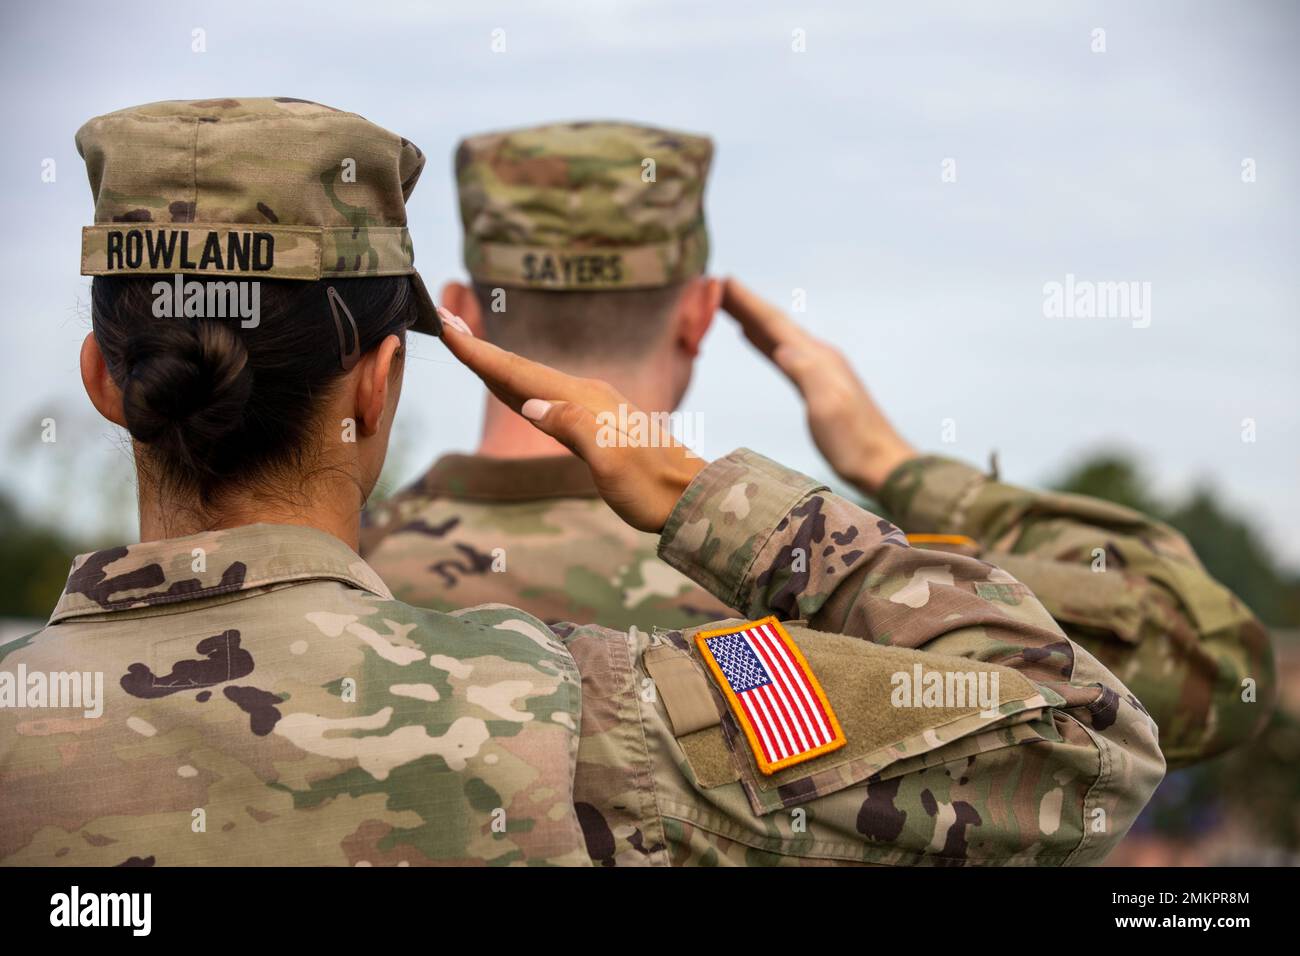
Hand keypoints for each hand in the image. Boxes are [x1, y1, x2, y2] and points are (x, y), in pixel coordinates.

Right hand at [437, 309, 706, 531]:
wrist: (690, 497)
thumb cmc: (651, 487)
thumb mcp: (611, 460)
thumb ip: (572, 427)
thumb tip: (530, 404)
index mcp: (583, 399)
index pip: (520, 372)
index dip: (481, 353)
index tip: (448, 328)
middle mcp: (585, 394)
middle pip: (521, 367)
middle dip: (481, 348)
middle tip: (445, 322)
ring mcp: (590, 406)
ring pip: (531, 379)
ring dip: (497, 363)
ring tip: (467, 345)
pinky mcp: (594, 421)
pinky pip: (545, 395)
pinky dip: (519, 385)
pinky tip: (511, 387)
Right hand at [722, 278, 916, 494]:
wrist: (882, 464)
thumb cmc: (854, 442)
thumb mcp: (828, 407)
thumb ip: (807, 374)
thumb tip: (782, 348)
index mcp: (818, 359)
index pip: (775, 324)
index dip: (748, 303)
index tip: (722, 281)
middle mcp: (818, 357)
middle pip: (774, 323)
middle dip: (744, 304)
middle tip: (714, 285)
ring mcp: (818, 369)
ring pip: (776, 336)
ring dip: (751, 319)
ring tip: (727, 305)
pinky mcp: (816, 385)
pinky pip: (782, 353)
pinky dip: (763, 341)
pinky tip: (754, 338)